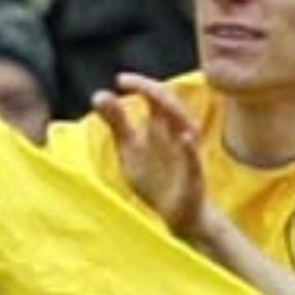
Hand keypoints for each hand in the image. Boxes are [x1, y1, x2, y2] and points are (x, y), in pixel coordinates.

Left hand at [93, 73, 207, 235]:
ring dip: (173, 111)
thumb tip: (99, 94)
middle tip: (128, 81)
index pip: (156, 96)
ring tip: (156, 98)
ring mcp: (188, 154)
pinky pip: (195, 160)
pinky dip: (191, 149)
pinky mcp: (194, 176)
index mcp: (162, 126)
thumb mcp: (129, 148)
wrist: (178, 214)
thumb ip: (117, 122)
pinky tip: (185, 138)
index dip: (140, 84)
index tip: (120, 79)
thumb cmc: (155, 177)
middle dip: (152, 90)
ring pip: (186, 126)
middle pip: (171, 104)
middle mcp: (177, 133)